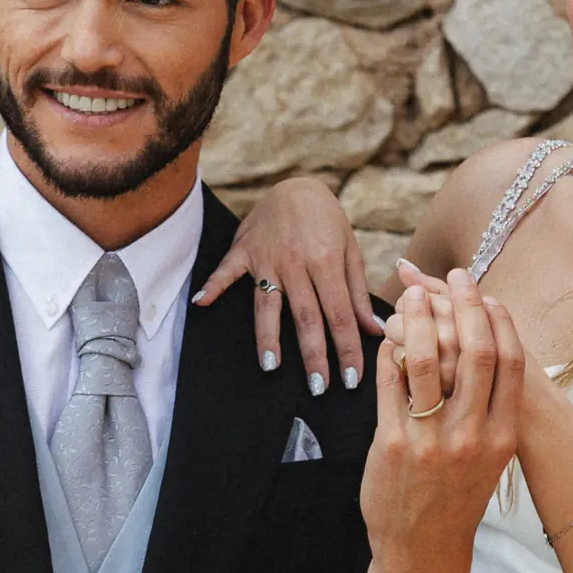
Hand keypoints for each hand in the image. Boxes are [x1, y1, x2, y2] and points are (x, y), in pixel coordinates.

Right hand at [191, 176, 381, 389]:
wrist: (297, 184)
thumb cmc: (327, 221)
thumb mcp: (350, 250)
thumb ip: (357, 292)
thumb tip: (371, 330)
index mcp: (327, 262)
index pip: (340, 315)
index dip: (347, 349)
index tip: (352, 379)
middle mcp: (297, 263)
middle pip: (306, 317)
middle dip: (314, 356)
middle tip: (319, 388)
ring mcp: (268, 258)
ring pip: (268, 304)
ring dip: (269, 336)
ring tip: (271, 366)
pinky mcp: (245, 251)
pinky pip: (227, 271)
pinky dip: (213, 285)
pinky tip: (201, 303)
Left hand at [361, 270, 523, 572]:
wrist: (424, 550)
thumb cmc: (457, 497)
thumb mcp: (489, 457)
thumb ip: (488, 408)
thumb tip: (481, 347)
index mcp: (503, 435)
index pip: (511, 361)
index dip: (500, 319)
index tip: (488, 294)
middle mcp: (471, 435)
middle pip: (475, 350)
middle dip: (465, 303)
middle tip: (454, 275)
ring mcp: (430, 440)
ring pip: (428, 359)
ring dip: (419, 318)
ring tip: (412, 294)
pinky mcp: (391, 445)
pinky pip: (391, 383)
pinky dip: (390, 353)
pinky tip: (389, 338)